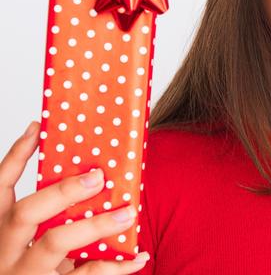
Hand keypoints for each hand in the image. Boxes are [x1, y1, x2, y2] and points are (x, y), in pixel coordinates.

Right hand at [0, 120, 150, 273]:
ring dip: (96, 224)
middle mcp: (4, 252)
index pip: (0, 187)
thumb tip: (95, 173)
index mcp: (0, 231)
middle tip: (98, 177)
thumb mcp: (36, 241)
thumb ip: (52, 215)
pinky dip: (117, 266)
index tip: (37, 128)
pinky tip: (139, 256)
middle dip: (63, 192)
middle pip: (26, 213)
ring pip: (55, 242)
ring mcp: (24, 274)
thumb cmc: (38, 271)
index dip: (16, 156)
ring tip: (128, 213)